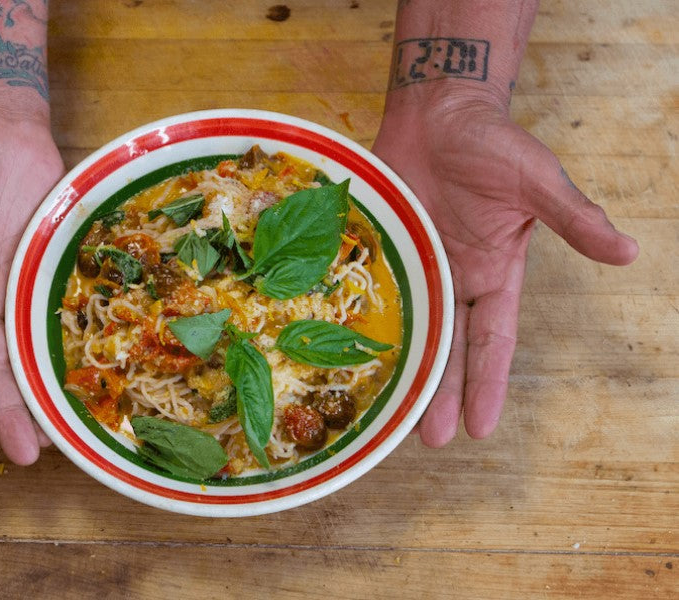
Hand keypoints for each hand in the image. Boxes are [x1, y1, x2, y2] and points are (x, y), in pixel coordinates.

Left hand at [372, 93, 637, 446]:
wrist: (439, 111)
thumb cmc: (494, 144)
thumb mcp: (538, 182)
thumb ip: (575, 219)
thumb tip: (628, 251)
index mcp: (495, 274)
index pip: (493, 341)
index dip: (488, 383)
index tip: (483, 427)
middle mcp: (455, 280)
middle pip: (448, 348)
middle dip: (442, 394)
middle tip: (429, 441)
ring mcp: (416, 267)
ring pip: (410, 330)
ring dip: (404, 370)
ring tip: (390, 417)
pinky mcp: (384, 250)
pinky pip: (373, 293)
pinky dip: (364, 322)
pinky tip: (349, 354)